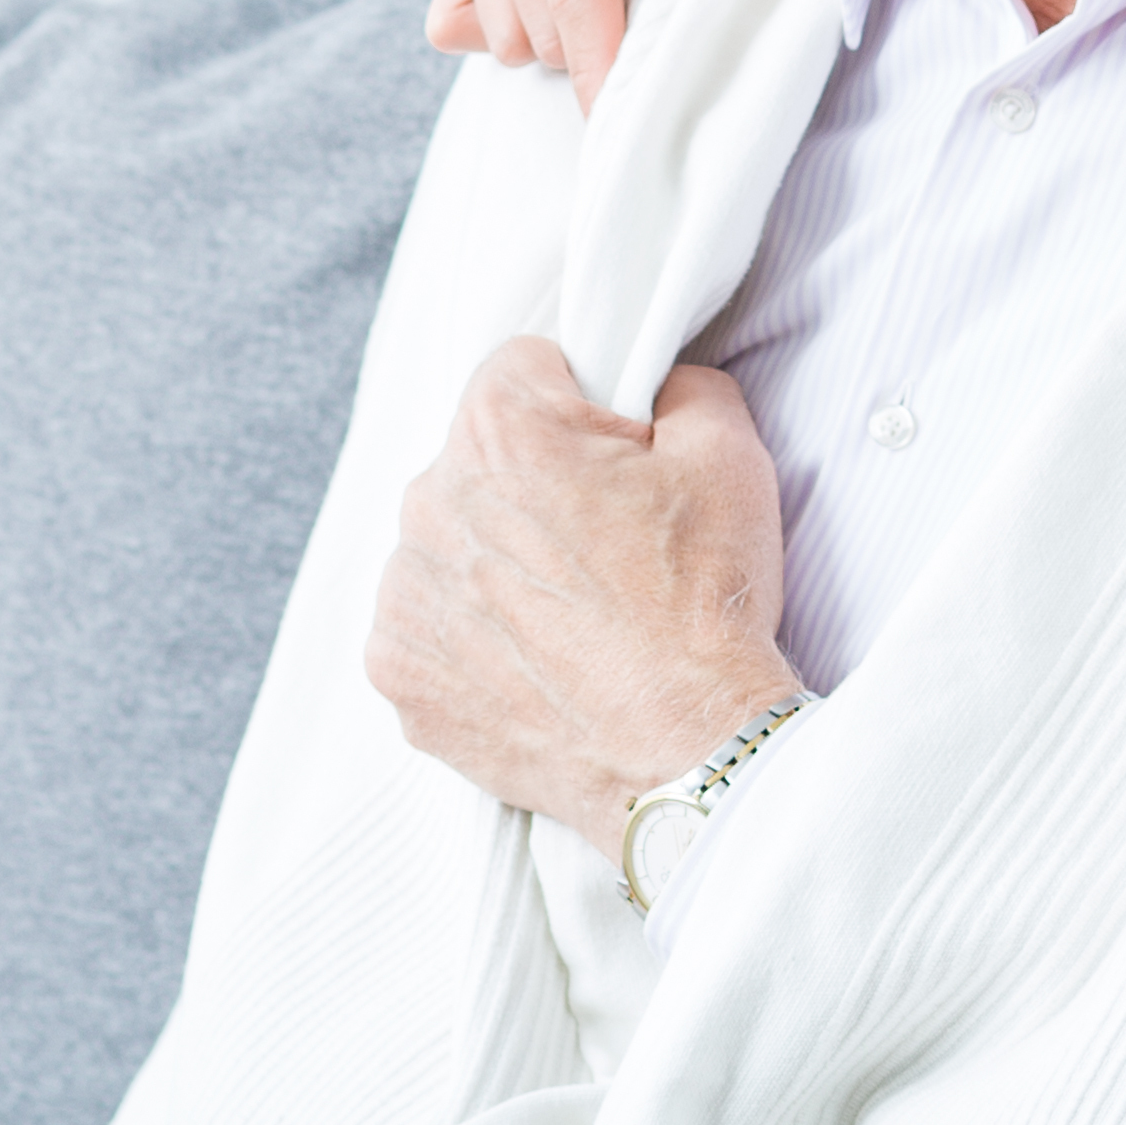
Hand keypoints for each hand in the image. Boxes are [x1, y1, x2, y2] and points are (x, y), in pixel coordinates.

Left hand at [363, 338, 804, 855]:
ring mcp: (403, 594)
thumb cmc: (706, 604)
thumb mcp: (727, 451)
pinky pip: (427, 627)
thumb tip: (652, 379)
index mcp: (496, 428)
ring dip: (495, 566)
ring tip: (573, 620)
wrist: (691, 754)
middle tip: (606, 550)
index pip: (525, 370)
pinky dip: (470, 642)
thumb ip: (678, 382)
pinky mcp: (398, 672)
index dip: (585, 408)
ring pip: (449, 544)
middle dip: (533, 487)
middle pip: (478, 460)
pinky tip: (535, 666)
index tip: (619, 463)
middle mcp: (428, 500)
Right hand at [429, 0, 799, 102]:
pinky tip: (579, 7)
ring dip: (563, 42)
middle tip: (674, 56)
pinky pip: (466, 11)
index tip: (635, 130)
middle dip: (596, 59)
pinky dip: (518, 27)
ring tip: (638, 11)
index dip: (601, 68)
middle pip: (533, 23)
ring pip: (499, 28)